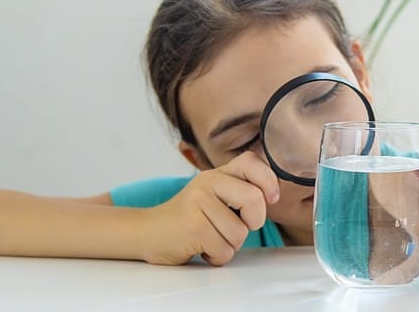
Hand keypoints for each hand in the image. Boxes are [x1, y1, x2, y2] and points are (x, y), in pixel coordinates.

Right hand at [137, 151, 279, 265]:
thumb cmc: (188, 219)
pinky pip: (224, 250)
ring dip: (229, 245)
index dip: (269, 181)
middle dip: (253, 222)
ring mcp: (198, 202)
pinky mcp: (192, 227)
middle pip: (255, 200)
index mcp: (217, 174)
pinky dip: (217, 257)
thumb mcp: (213, 196)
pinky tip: (201, 248)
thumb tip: (271, 196)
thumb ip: (238, 192)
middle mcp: (207, 182)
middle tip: (237, 227)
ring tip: (210, 238)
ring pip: (240, 233)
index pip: (251, 162)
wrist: (148, 232)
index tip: (271, 198)